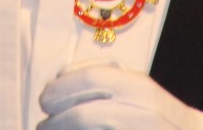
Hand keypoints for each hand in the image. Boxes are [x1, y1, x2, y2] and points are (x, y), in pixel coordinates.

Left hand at [38, 61, 202, 129]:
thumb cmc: (159, 112)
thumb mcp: (135, 86)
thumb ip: (104, 79)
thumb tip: (62, 79)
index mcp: (137, 87)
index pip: (90, 80)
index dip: (61, 89)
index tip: (46, 99)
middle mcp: (140, 109)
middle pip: (84, 113)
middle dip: (57, 119)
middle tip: (43, 124)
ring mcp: (137, 129)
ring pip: (90, 127)